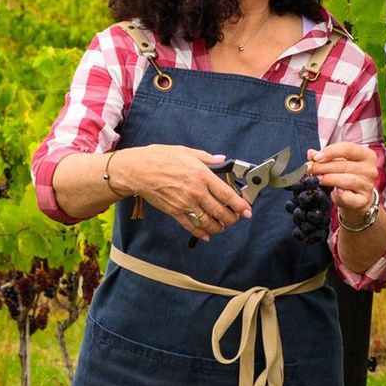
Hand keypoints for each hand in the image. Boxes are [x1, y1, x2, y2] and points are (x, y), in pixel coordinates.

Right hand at [117, 145, 252, 240]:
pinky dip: (202, 233)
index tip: (248, 211)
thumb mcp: (186, 151)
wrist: (137, 170)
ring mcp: (185, 204)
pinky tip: (207, 234)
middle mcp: (196, 192)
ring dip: (219, 227)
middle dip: (232, 218)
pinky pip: (192, 227)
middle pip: (221, 212)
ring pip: (209, 222)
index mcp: (201, 175)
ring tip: (222, 225)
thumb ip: (206, 158)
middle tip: (236, 218)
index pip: (227, 194)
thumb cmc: (159, 158)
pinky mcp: (175, 212)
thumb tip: (221, 160)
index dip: (241, 205)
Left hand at [308, 143, 379, 227]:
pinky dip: (342, 195)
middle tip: (310, 169)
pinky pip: (351, 197)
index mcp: (366, 155)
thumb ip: (324, 157)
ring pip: (347, 180)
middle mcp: (370, 169)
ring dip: (329, 179)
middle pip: (344, 165)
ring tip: (317, 179)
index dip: (330, 151)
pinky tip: (336, 192)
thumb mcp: (336, 163)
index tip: (316, 157)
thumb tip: (311, 153)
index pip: (348, 148)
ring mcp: (368, 185)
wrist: (354, 197)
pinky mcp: (364, 199)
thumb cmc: (345, 175)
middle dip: (324, 167)